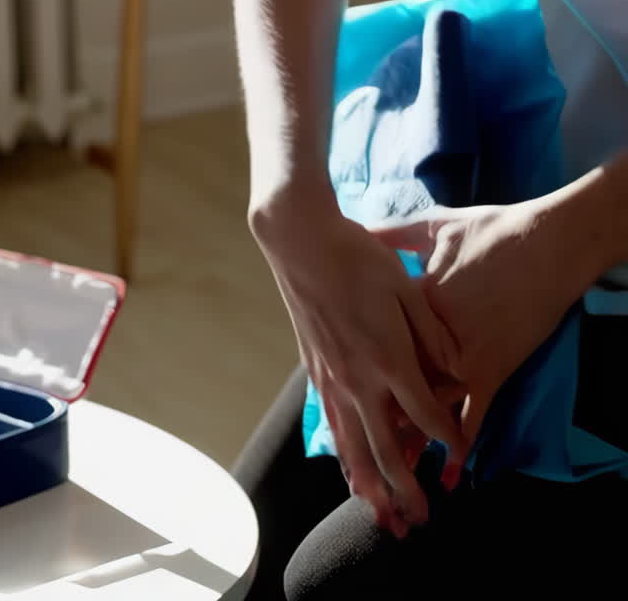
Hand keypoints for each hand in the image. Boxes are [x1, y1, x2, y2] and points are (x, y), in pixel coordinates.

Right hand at [252, 194, 467, 529]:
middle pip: (385, 451)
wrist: (302, 243)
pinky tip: (351, 475)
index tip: (463, 451)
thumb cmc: (359, 258)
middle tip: (421, 523)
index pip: (426, 415)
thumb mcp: (405, 287)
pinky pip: (333, 429)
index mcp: (388, 357)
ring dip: (369, 490)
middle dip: (405, 491)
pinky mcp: (316, 373)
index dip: (449, 438)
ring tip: (383, 520)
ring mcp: (333, 379)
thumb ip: (432, 334)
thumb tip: (457, 371)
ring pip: (351, 450)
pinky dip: (344, 460)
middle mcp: (358, 379)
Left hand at [374, 198, 584, 457]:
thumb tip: (362, 228)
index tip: (341, 375)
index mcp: (411, 301)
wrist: (545, 243)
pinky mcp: (491, 369)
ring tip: (391, 464)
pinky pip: (472, 414)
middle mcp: (430, 336)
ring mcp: (461, 357)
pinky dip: (460, 440)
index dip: (361, 357)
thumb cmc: (492, 230)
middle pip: (395, 379)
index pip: (378, 337)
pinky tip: (449, 469)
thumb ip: (395, 233)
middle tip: (357, 441)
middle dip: (377, 411)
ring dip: (411, 434)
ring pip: (426, 404)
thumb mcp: (435, 226)